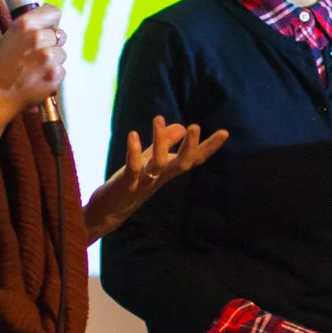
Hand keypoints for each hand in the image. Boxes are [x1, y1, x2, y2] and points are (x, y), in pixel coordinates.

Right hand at [0, 3, 67, 114]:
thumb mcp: (9, 36)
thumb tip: (52, 19)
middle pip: (61, 34)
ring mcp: (49, 57)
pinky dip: (53, 75)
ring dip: (53, 60)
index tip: (47, 29)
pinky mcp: (55, 74)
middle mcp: (39, 37)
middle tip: (36, 55)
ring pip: (62, 53)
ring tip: (35, 69)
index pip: (55, 12)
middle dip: (52, 43)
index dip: (52, 22)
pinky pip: (61, 70)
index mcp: (25, 24)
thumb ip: (31, 26)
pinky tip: (38, 79)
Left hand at [85, 116, 230, 238]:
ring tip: (158, 119)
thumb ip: (164, 145)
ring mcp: (143, 182)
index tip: (225, 132)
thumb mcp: (149, 162)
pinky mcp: (126, 185)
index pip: (193, 159)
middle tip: (195, 126)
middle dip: (190, 146)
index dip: (209, 147)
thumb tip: (180, 126)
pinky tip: (134, 135)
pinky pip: (133, 168)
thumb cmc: (129, 186)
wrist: (106, 214)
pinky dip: (134, 152)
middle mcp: (159, 177)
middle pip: (182, 164)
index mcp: (167, 172)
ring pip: (158, 164)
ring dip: (160, 142)